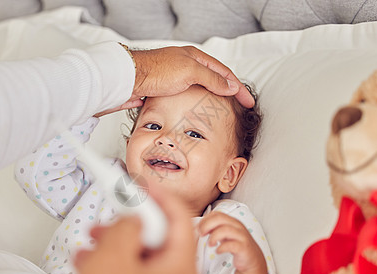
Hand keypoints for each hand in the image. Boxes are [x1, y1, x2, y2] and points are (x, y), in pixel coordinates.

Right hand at [74, 194, 197, 273]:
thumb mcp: (112, 261)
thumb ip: (124, 230)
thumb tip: (130, 218)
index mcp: (179, 267)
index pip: (179, 217)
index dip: (159, 194)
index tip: (141, 182)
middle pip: (158, 236)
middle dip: (129, 221)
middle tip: (112, 211)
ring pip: (140, 256)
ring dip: (114, 242)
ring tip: (92, 239)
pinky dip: (111, 264)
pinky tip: (89, 262)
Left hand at [131, 46, 253, 107]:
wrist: (128, 80)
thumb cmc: (155, 71)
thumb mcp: (189, 72)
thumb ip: (212, 79)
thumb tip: (230, 86)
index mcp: (195, 57)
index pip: (224, 73)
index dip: (238, 88)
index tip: (248, 102)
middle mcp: (186, 66)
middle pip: (214, 80)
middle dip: (228, 92)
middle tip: (239, 106)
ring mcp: (176, 78)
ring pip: (201, 90)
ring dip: (213, 99)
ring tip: (223, 112)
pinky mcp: (166, 90)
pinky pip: (188, 98)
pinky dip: (197, 105)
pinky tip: (198, 114)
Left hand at [199, 211, 267, 273]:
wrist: (251, 259)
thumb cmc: (235, 244)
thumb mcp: (223, 234)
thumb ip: (213, 228)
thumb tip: (197, 227)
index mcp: (231, 221)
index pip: (216, 214)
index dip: (205, 220)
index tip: (198, 229)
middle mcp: (237, 226)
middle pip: (220, 218)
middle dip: (207, 225)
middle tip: (201, 234)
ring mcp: (241, 236)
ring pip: (226, 230)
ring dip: (213, 236)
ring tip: (210, 244)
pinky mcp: (244, 248)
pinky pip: (232, 245)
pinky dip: (222, 248)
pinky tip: (218, 251)